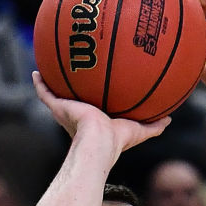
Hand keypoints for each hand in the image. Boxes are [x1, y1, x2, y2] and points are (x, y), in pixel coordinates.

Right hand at [31, 72, 169, 153]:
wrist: (98, 142)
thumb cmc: (116, 140)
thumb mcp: (139, 131)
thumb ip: (153, 126)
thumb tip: (170, 120)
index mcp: (95, 120)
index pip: (95, 105)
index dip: (95, 96)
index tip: (97, 83)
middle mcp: (79, 115)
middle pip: (74, 97)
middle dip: (73, 85)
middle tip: (74, 67)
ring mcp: (67, 111)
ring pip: (57, 93)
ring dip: (53, 80)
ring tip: (50, 62)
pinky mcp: (58, 108)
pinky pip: (45, 94)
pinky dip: (39, 84)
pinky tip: (35, 71)